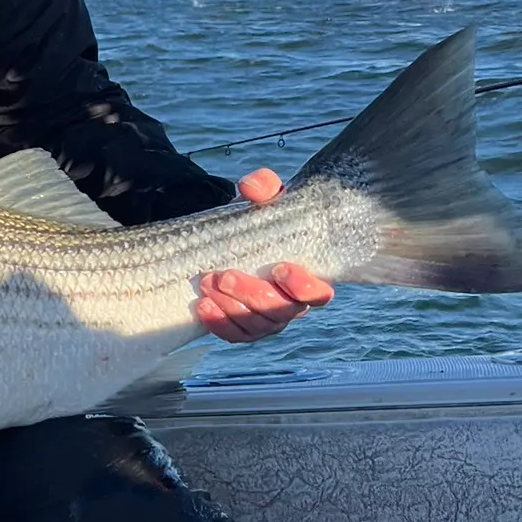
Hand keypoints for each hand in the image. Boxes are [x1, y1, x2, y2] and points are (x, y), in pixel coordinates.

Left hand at [196, 169, 333, 343]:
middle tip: (223, 275)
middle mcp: (291, 302)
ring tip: (206, 283)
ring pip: (257, 326)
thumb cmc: (257, 220)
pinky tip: (202, 306)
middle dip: (252, 295)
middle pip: (282, 312)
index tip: (279, 267)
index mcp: (305, 275)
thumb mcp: (262, 199)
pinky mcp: (244, 327)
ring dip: (230, 308)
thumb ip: (263, 186)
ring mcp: (267, 319)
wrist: (231, 238)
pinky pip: (235, 335)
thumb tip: (253, 187)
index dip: (303, 287)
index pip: (319, 294)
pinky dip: (218, 323)